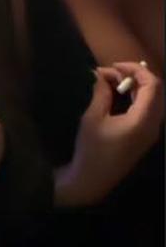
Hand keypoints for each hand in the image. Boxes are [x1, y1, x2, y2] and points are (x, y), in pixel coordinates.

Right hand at [55, 61, 162, 206]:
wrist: (92, 180)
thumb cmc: (91, 149)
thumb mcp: (93, 117)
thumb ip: (101, 92)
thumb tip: (102, 75)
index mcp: (143, 120)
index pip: (152, 85)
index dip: (135, 70)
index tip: (114, 66)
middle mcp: (153, 126)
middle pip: (155, 91)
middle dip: (135, 76)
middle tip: (110, 72)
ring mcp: (150, 133)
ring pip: (152, 100)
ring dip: (135, 87)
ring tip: (111, 81)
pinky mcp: (144, 137)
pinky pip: (147, 110)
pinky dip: (135, 98)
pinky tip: (117, 95)